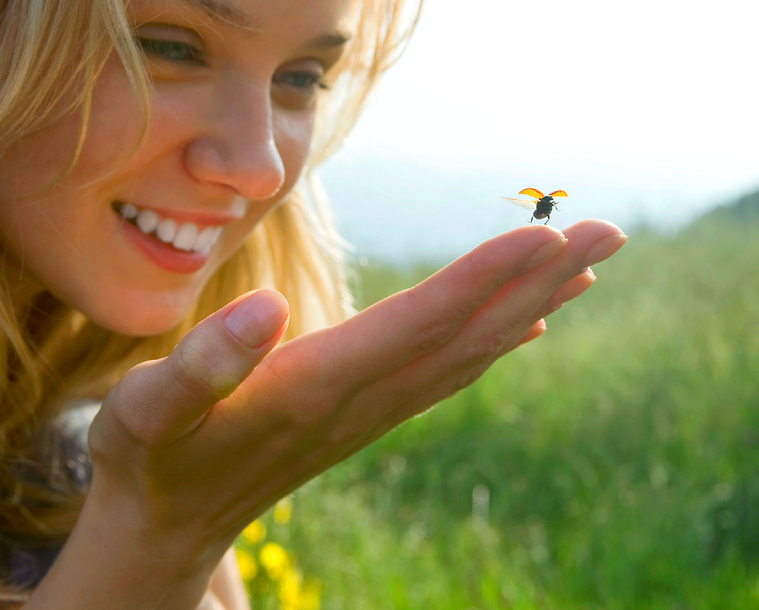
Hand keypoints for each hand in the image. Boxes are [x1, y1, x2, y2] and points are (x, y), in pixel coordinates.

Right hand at [43, 220, 624, 607]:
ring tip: (589, 264)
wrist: (164, 528)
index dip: (483, 279)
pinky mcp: (364, 416)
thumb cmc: (147, 460)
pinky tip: (529, 327)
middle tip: (612, 231)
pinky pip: (448, 374)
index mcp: (315, 387)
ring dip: (533, 305)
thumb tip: (266, 306)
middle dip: (541, 280)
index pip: (418, 324)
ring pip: (470, 353)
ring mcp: (370, 412)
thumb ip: (202, 365)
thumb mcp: (146, 412)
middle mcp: (361, 400)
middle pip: (469, 334)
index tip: (548, 234)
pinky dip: (497, 343)